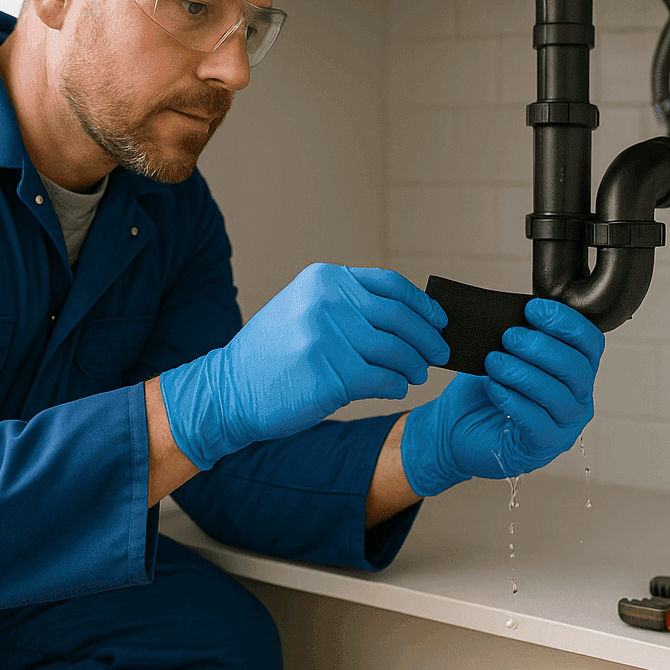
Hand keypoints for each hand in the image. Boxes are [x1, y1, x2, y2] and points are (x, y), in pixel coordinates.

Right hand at [161, 263, 448, 468]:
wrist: (229, 390)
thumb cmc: (273, 354)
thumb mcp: (304, 308)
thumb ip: (348, 304)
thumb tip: (409, 316)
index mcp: (324, 279)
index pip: (391, 285)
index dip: (423, 304)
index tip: (440, 320)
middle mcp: (327, 302)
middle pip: (400, 317)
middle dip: (428, 337)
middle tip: (440, 353)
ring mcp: (328, 337)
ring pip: (397, 350)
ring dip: (415, 365)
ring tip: (418, 374)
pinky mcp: (331, 375)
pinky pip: (384, 380)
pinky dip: (397, 385)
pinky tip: (396, 389)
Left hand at [399, 298, 602, 496]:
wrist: (454, 428)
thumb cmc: (485, 390)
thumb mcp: (503, 354)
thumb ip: (517, 335)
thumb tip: (513, 314)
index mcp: (575, 370)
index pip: (589, 342)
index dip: (566, 322)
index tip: (533, 309)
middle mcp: (579, 398)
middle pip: (576, 367)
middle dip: (542, 347)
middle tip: (510, 337)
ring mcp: (565, 425)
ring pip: (557, 394)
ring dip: (523, 373)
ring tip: (494, 361)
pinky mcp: (544, 446)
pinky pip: (536, 421)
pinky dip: (513, 400)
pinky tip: (493, 387)